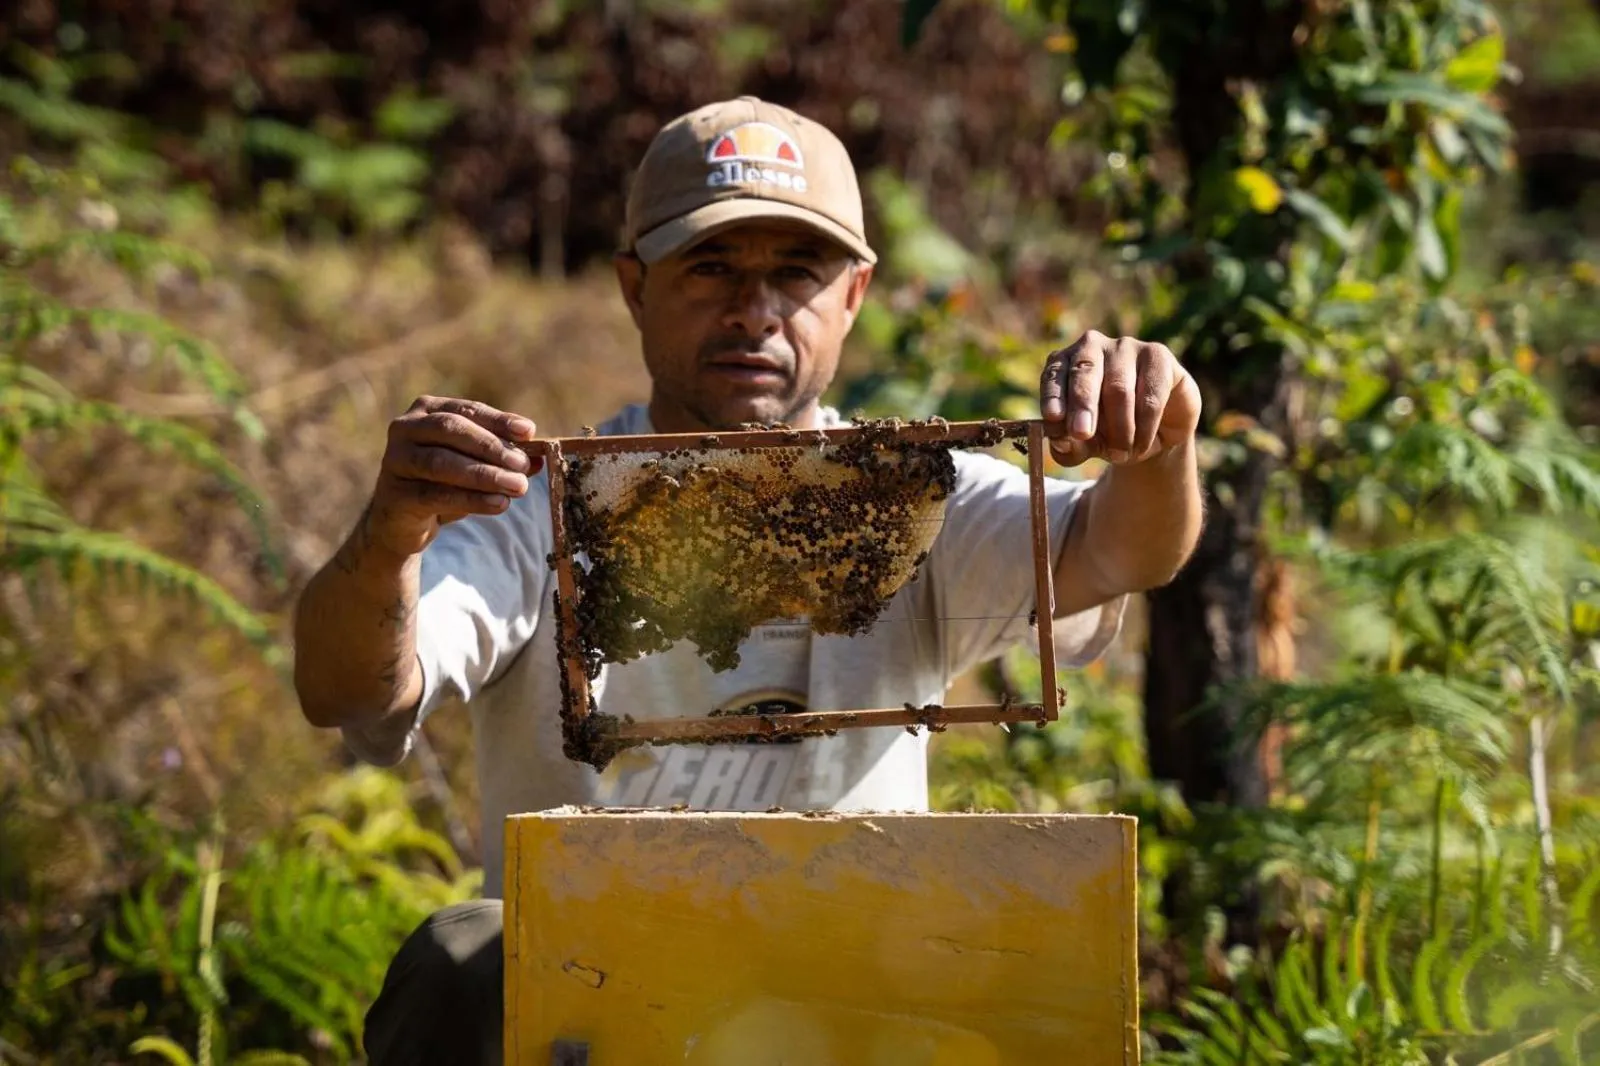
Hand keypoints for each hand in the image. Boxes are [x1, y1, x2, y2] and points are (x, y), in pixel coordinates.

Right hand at [366, 396, 540, 556]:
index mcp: (427, 410)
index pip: (468, 410)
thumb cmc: (442, 484)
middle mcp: (405, 428)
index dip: (499, 420)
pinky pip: (436, 495)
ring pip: (442, 462)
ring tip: (518, 487)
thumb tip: (540, 458)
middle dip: (492, 447)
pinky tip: (498, 504)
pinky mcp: (394, 493)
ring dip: (485, 474)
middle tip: (522, 464)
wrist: (401, 521)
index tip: (529, 431)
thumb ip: (503, 458)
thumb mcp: (474, 466)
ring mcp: (395, 460)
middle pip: (452, 430)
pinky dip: (471, 499)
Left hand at [1039, 330, 1200, 467]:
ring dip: (1120, 429)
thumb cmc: (1111, 431)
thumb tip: (1061, 444)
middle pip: (1085, 372)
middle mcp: (1092, 347)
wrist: (1157, 431)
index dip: (1052, 396)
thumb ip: (1070, 446)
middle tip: (1081, 433)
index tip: (1053, 417)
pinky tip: (1141, 444)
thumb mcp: (1087, 444)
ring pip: (1119, 388)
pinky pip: (1150, 395)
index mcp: (1065, 363)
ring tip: (1121, 454)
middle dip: (1082, 405)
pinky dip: (1144, 427)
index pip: (1053, 375)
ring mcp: (1126, 347)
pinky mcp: (1158, 355)